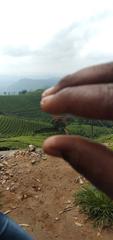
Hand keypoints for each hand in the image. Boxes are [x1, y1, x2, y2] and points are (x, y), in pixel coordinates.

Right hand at [41, 62, 112, 198]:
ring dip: (88, 80)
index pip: (111, 97)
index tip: (46, 105)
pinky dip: (101, 85)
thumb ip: (94, 165)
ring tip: (61, 92)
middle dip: (78, 82)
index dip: (76, 98)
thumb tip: (50, 144)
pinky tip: (85, 95)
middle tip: (49, 95)